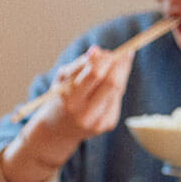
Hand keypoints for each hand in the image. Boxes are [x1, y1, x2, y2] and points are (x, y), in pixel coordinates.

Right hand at [1, 46, 136, 181]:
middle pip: (112, 84)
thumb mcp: (62, 80)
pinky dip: (116, 88)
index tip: (109, 51)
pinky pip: (117, 100)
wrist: (56, 130)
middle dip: (120, 65)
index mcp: (70, 101)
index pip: (94, 76)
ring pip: (118, 90)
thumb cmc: (59, 98)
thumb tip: (98, 51)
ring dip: (121, 73)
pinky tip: (109, 85)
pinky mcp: (108, 124)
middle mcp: (85, 114)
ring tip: (117, 64)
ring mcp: (99, 122)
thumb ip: (79, 65)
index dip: (105, 60)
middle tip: (123, 53)